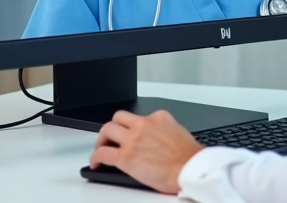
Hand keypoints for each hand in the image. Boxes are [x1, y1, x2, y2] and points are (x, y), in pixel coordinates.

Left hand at [88, 110, 205, 193]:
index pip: (138, 116)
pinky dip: (95, 158)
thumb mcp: (178, 131)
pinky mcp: (126, 157)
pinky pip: (103, 153)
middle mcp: (144, 124)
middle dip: (113, 127)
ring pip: (107, 130)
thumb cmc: (189, 157)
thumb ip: (163, 130)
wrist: (190, 169)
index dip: (132, 126)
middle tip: (111, 137)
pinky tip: (96, 163)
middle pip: (118, 117)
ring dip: (101, 139)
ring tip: (101, 148)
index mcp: (159, 117)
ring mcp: (133, 140)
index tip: (131, 133)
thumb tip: (154, 137)